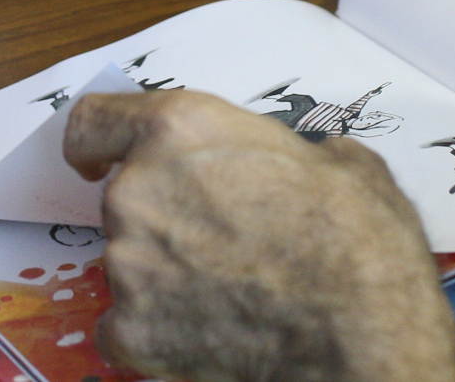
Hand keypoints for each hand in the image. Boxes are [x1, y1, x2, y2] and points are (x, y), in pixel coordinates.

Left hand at [63, 90, 454, 381]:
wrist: (360, 326)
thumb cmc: (356, 239)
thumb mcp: (335, 159)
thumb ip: (287, 152)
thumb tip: (309, 163)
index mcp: (177, 129)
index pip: (93, 123)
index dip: (95, 144)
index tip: (96, 160)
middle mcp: (137, 190)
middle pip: (123, 200)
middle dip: (162, 218)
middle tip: (219, 240)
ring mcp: (129, 263)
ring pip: (129, 264)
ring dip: (164, 274)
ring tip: (228, 289)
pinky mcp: (133, 329)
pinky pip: (124, 327)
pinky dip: (155, 331)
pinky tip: (207, 330)